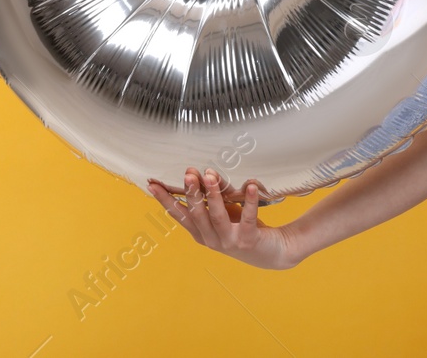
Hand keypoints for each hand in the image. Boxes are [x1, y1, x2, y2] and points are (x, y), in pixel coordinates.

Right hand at [147, 168, 306, 270]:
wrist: (273, 253)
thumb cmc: (242, 228)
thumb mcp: (223, 214)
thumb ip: (211, 200)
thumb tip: (199, 173)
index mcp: (201, 233)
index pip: (179, 215)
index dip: (166, 200)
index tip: (152, 185)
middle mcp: (211, 240)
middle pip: (196, 214)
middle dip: (191, 193)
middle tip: (188, 173)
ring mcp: (229, 242)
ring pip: (217, 216)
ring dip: (213, 195)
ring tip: (211, 175)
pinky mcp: (248, 240)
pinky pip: (248, 218)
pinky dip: (250, 201)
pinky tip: (251, 185)